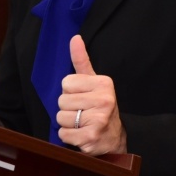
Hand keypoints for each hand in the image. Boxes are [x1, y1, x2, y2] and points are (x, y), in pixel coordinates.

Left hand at [57, 35, 126, 154]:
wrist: (114, 137)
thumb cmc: (100, 107)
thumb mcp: (94, 82)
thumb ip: (82, 61)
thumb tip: (74, 38)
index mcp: (103, 83)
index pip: (66, 83)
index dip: (70, 92)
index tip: (83, 97)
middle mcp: (104, 99)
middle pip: (61, 101)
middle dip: (68, 109)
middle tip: (83, 112)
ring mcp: (99, 119)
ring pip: (61, 118)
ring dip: (67, 124)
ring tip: (82, 124)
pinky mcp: (91, 136)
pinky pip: (64, 134)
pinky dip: (69, 137)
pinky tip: (81, 134)